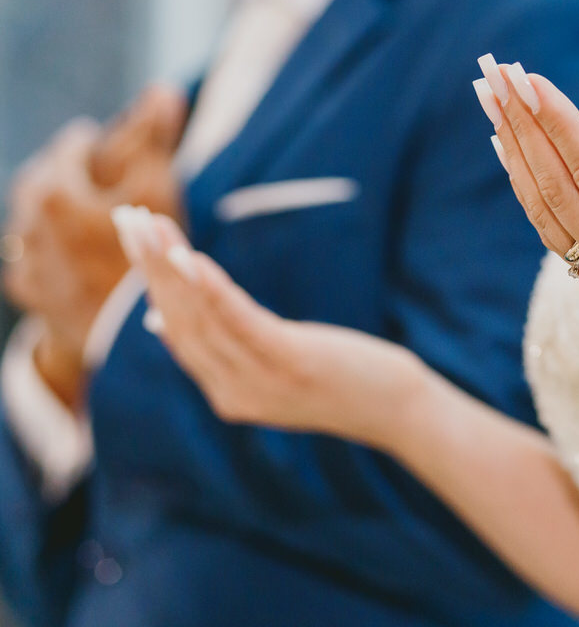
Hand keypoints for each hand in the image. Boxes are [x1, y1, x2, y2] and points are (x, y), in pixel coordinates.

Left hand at [2, 88, 184, 354]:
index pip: (68, 148)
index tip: (97, 136)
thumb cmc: (142, 257)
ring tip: (82, 212)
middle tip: (85, 169)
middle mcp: (27, 224)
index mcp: (52, 191)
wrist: (118, 336)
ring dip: (55, 212)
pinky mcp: (31, 292)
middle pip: (42, 184)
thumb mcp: (159, 190)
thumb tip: (165, 89)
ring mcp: (26, 261)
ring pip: (34, 223)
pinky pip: (35, 261)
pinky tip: (71, 255)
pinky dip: (51, 250)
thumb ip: (156, 137)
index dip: (88, 140)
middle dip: (64, 173)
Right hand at [115, 209, 428, 445]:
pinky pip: (241, 322)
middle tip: (128, 219)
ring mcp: (261, 381)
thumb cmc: (345, 379)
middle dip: (150, 267)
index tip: (136, 240)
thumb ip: (234, 348)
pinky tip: (191, 259)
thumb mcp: (280, 365)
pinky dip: (211, 290)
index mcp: (229, 393)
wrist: (398, 411)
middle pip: (180, 321)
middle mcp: (235, 392)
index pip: (179, 332)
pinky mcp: (290, 362)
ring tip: (150, 226)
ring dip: (171, 268)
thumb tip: (172, 321)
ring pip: (202, 318)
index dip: (153, 284)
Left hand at [474, 56, 578, 372]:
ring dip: (517, 156)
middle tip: (493, 74)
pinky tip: (518, 157)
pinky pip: (560, 235)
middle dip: (524, 128)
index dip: (558, 123)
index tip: (527, 78)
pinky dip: (532, 191)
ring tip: (490, 104)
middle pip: (558, 191)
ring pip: (549, 215)